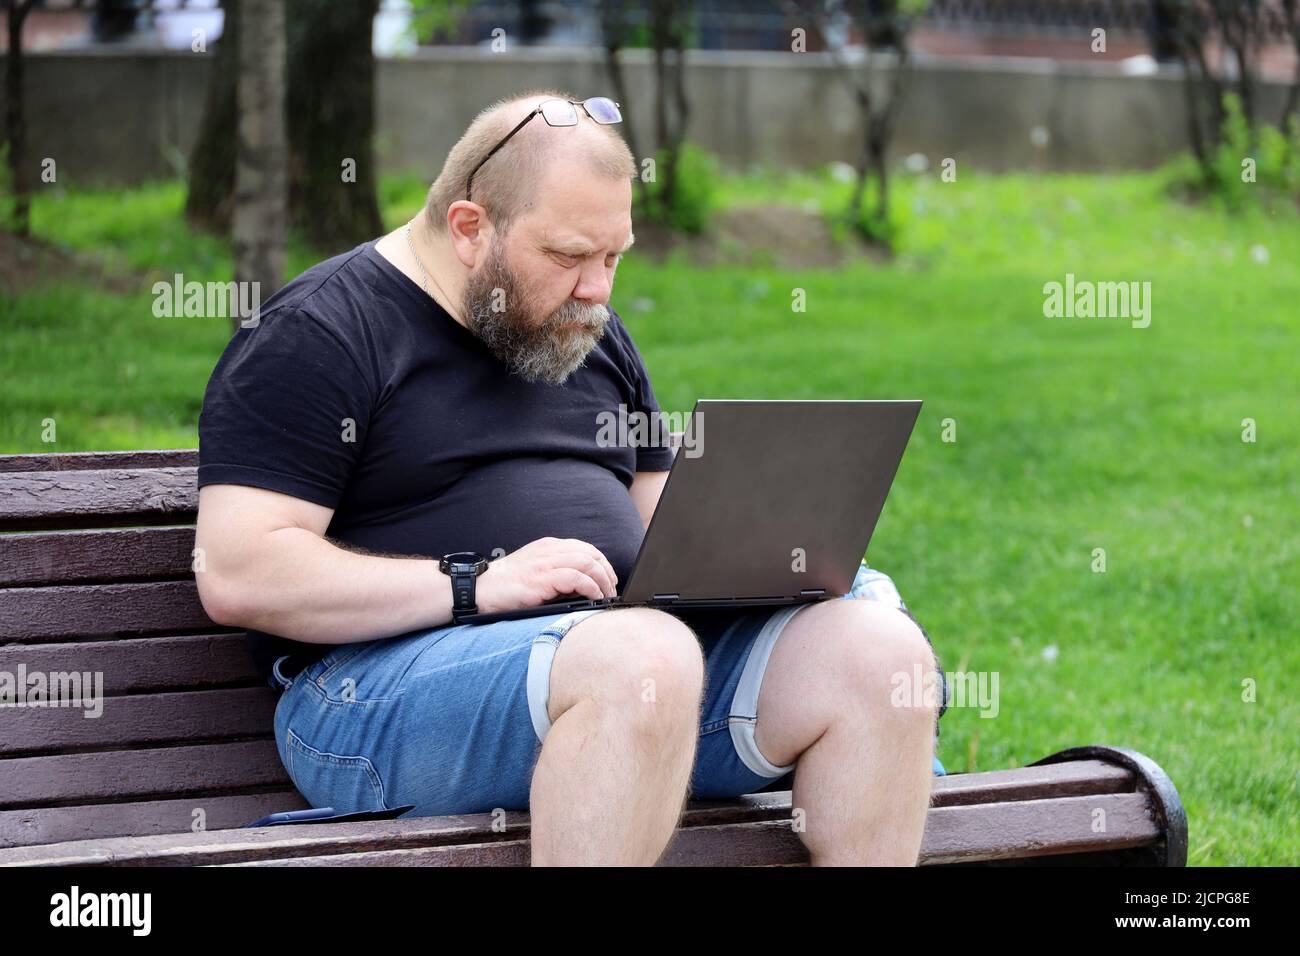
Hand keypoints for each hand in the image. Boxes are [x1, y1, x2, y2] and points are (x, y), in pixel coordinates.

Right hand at [475, 537, 618, 613]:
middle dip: (607, 573)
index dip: (602, 563)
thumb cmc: (505, 586)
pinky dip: (590, 588)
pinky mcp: (541, 579)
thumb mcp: (534, 570)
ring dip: (602, 582)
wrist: (478, 589)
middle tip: (611, 591)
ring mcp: (545, 563)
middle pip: (591, 554)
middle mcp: (549, 550)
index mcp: (548, 546)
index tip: (609, 580)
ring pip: (588, 564)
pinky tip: (593, 598)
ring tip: (606, 597)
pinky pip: (576, 579)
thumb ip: (555, 570)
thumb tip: (583, 586)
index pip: (586, 548)